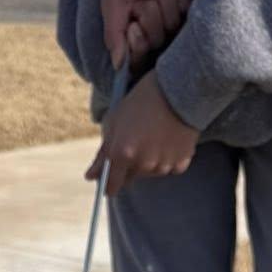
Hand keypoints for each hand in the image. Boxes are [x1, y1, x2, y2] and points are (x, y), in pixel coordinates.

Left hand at [86, 74, 198, 196]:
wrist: (180, 86)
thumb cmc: (143, 99)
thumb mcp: (116, 121)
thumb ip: (103, 153)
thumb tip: (90, 177)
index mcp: (123, 153)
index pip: (111, 186)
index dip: (109, 184)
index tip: (109, 182)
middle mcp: (142, 164)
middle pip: (131, 178)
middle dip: (130, 166)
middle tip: (138, 140)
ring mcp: (163, 165)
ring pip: (151, 173)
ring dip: (150, 161)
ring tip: (156, 134)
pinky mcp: (181, 163)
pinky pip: (170, 169)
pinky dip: (169, 158)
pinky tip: (170, 138)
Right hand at [101, 0, 190, 70]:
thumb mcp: (114, 1)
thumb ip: (114, 34)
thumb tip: (119, 65)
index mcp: (130, 37)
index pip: (137, 59)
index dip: (138, 43)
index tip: (133, 26)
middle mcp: (150, 34)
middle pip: (155, 41)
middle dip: (150, 15)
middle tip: (144, 0)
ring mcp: (169, 23)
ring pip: (171, 24)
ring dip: (163, 0)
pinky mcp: (186, 10)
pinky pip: (185, 9)